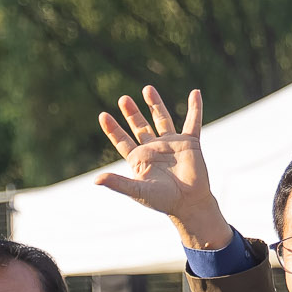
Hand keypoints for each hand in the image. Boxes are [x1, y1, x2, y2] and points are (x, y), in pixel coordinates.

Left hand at [95, 87, 233, 251]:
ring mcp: (172, 144)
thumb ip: (118, 183)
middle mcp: (154, 149)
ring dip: (155, 104)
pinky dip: (195, 108)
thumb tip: (96, 180)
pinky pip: (193, 122)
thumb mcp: (137, 190)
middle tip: (123, 99)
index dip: (113, 129)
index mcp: (139, 159)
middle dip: (132, 113)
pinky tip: (195, 93)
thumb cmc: (162, 200)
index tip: (102, 115)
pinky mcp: (190, 143)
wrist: (188, 203)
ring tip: (147, 89)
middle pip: (140, 126)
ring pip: (162, 119)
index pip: (122, 140)